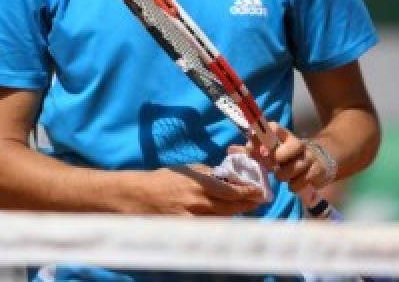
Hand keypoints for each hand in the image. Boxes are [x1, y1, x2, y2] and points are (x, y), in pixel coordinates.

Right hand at [130, 165, 266, 215]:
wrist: (138, 195)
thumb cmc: (162, 180)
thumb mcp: (186, 170)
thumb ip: (206, 174)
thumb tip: (226, 177)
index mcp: (199, 182)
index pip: (231, 190)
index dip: (248, 192)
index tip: (260, 191)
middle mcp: (198, 200)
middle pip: (231, 207)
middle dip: (248, 204)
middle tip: (260, 201)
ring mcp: (192, 216)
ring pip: (222, 219)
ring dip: (236, 214)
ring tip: (247, 209)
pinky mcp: (185, 228)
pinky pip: (208, 228)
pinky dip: (218, 224)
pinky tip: (225, 221)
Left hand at [241, 123, 333, 195]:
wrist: (319, 162)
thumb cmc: (287, 157)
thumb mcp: (271, 153)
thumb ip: (251, 152)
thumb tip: (230, 150)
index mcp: (284, 136)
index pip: (275, 127)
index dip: (265, 134)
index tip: (257, 147)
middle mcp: (299, 144)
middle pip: (293, 146)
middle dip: (279, 158)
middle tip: (272, 166)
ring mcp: (310, 157)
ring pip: (297, 166)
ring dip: (285, 175)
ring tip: (281, 176)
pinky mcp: (318, 170)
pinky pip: (304, 180)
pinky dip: (295, 186)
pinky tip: (292, 184)